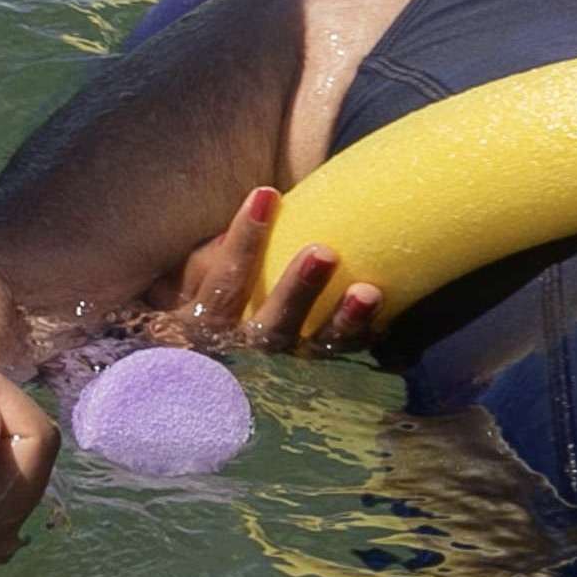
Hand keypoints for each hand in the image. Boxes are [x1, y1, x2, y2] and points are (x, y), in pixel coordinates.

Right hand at [146, 186, 382, 355]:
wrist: (206, 381)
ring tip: (369, 293)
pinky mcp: (313, 377)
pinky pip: (342, 361)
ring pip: (314, 352)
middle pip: (271, 329)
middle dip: (298, 291)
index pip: (223, 285)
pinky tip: (385, 316)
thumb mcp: (191, 288)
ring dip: (344, 323)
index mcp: (206, 329)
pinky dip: (363, 339)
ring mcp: (282, 371)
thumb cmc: (202, 312)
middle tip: (324, 253)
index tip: (267, 196)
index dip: (244, 242)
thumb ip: (211, 259)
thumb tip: (255, 211)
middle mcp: (244, 356)